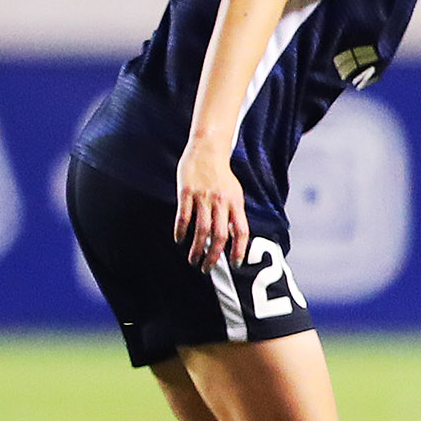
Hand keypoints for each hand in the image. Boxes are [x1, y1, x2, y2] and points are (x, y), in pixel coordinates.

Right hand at [174, 146, 247, 271]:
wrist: (207, 151)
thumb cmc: (222, 177)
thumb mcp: (234, 194)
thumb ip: (233, 214)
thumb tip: (233, 238)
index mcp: (236, 203)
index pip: (241, 231)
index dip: (240, 249)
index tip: (235, 264)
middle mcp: (221, 202)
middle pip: (220, 236)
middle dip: (214, 256)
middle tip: (207, 269)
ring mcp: (203, 198)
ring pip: (201, 230)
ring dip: (196, 249)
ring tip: (193, 260)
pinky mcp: (186, 193)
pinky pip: (184, 216)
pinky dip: (181, 231)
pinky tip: (179, 240)